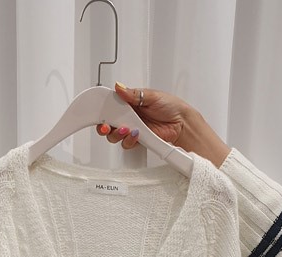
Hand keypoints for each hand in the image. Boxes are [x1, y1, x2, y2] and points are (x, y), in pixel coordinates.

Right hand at [96, 82, 230, 168]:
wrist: (182, 123)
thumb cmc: (171, 106)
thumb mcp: (151, 95)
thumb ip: (133, 94)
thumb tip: (119, 87)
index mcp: (130, 103)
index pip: (111, 106)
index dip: (103, 110)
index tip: (99, 112)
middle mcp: (129, 116)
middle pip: (109, 123)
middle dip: (104, 126)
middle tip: (106, 126)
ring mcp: (132, 129)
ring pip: (115, 135)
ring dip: (117, 133)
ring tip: (125, 129)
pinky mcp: (138, 140)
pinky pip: (127, 143)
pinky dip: (128, 140)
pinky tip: (135, 135)